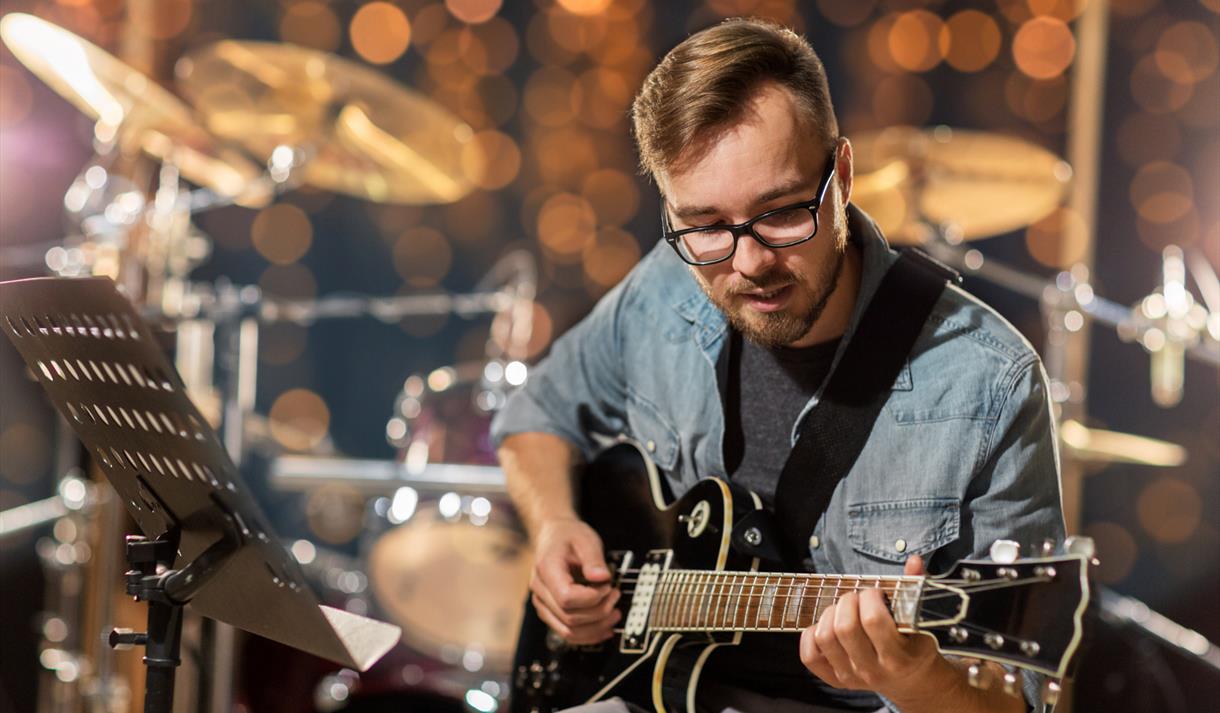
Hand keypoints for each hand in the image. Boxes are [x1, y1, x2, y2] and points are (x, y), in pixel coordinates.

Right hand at [529, 518, 620, 643]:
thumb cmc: (568, 536)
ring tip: (614, 613)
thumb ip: (593, 558)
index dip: (592, 598)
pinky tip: (604, 628)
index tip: (607, 586)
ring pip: (568, 631)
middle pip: (570, 617)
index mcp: (546, 570)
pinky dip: (588, 635)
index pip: (567, 597)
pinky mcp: (551, 612)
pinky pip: (567, 632)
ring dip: (596, 628)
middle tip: (615, 595)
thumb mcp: (585, 539)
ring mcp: (543, 604)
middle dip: (599, 612)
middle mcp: (540, 591)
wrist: (554, 537)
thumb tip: (602, 577)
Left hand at [799, 555, 945, 699]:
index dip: (870, 597)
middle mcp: (873, 671)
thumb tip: (914, 560)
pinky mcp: (835, 679)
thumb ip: (915, 589)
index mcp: (898, 658)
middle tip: (858, 599)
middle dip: (848, 601)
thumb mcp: (920, 621)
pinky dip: (812, 634)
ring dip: (830, 614)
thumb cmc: (914, 646)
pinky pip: (810, 656)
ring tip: (844, 610)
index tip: (876, 593)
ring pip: (825, 637)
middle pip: (845, 627)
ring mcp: (852, 677)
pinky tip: (829, 626)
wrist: (912, 681)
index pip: (873, 620)